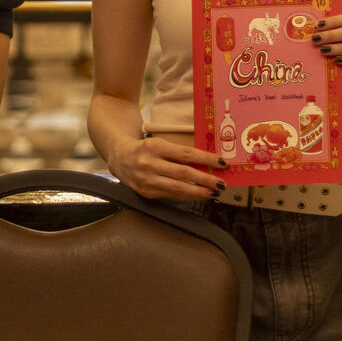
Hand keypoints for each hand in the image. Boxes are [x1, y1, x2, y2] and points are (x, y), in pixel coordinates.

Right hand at [108, 130, 227, 200]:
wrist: (119, 156)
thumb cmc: (145, 148)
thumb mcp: (159, 144)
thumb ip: (179, 154)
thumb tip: (206, 164)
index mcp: (155, 146)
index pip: (186, 154)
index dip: (205, 159)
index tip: (222, 163)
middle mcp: (149, 163)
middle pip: (184, 173)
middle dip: (206, 179)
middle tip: (222, 183)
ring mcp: (147, 180)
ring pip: (178, 188)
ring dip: (199, 192)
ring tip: (214, 192)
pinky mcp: (146, 192)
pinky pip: (171, 195)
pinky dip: (186, 196)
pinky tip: (198, 195)